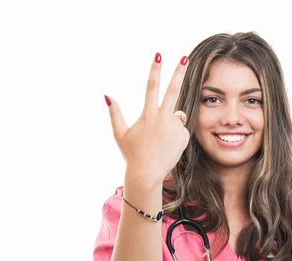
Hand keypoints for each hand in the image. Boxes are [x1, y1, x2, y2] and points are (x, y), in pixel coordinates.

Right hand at [105, 53, 189, 185]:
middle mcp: (162, 118)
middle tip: (185, 58)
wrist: (147, 173)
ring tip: (161, 140)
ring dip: (170, 123)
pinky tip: (168, 146)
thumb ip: (115, 114)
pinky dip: (176, 135)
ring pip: (176, 116)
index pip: (151, 87)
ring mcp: (174, 127)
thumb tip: (106, 96)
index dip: (155, 70)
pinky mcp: (183, 136)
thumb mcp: (120, 134)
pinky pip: (181, 130)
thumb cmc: (132, 154)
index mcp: (147, 114)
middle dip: (179, 72)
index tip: (159, 56)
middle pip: (173, 90)